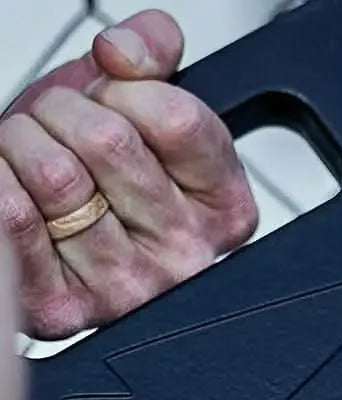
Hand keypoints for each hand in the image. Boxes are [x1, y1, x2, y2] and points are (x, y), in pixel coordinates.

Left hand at [1, 9, 257, 340]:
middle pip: (109, 141)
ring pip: (55, 175)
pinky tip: (15, 191)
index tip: (112, 95)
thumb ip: (150, 60)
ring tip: (33, 160)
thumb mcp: (129, 103)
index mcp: (222, 210)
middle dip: (63, 111)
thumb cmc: (89, 170)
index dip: (126, 86)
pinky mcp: (66, 309)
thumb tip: (131, 49)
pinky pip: (13, 214)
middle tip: (60, 129)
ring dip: (22, 144)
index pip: (179, 119)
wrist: (35, 224)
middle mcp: (184, 258)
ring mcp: (127, 289)